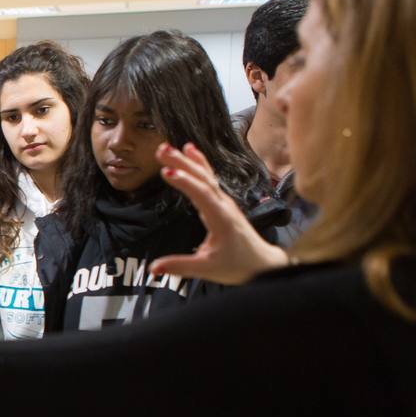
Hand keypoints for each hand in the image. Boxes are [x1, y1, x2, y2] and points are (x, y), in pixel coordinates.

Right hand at [150, 142, 289, 284]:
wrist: (262, 263)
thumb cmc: (237, 266)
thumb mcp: (207, 269)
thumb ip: (180, 266)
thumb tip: (154, 268)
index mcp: (220, 219)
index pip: (202, 195)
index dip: (185, 183)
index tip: (167, 172)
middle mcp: (223, 205)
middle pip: (202, 179)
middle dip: (182, 163)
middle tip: (162, 150)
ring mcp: (224, 201)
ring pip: (206, 176)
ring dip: (188, 160)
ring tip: (169, 147)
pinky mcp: (222, 202)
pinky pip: (210, 178)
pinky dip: (199, 163)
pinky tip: (190, 151)